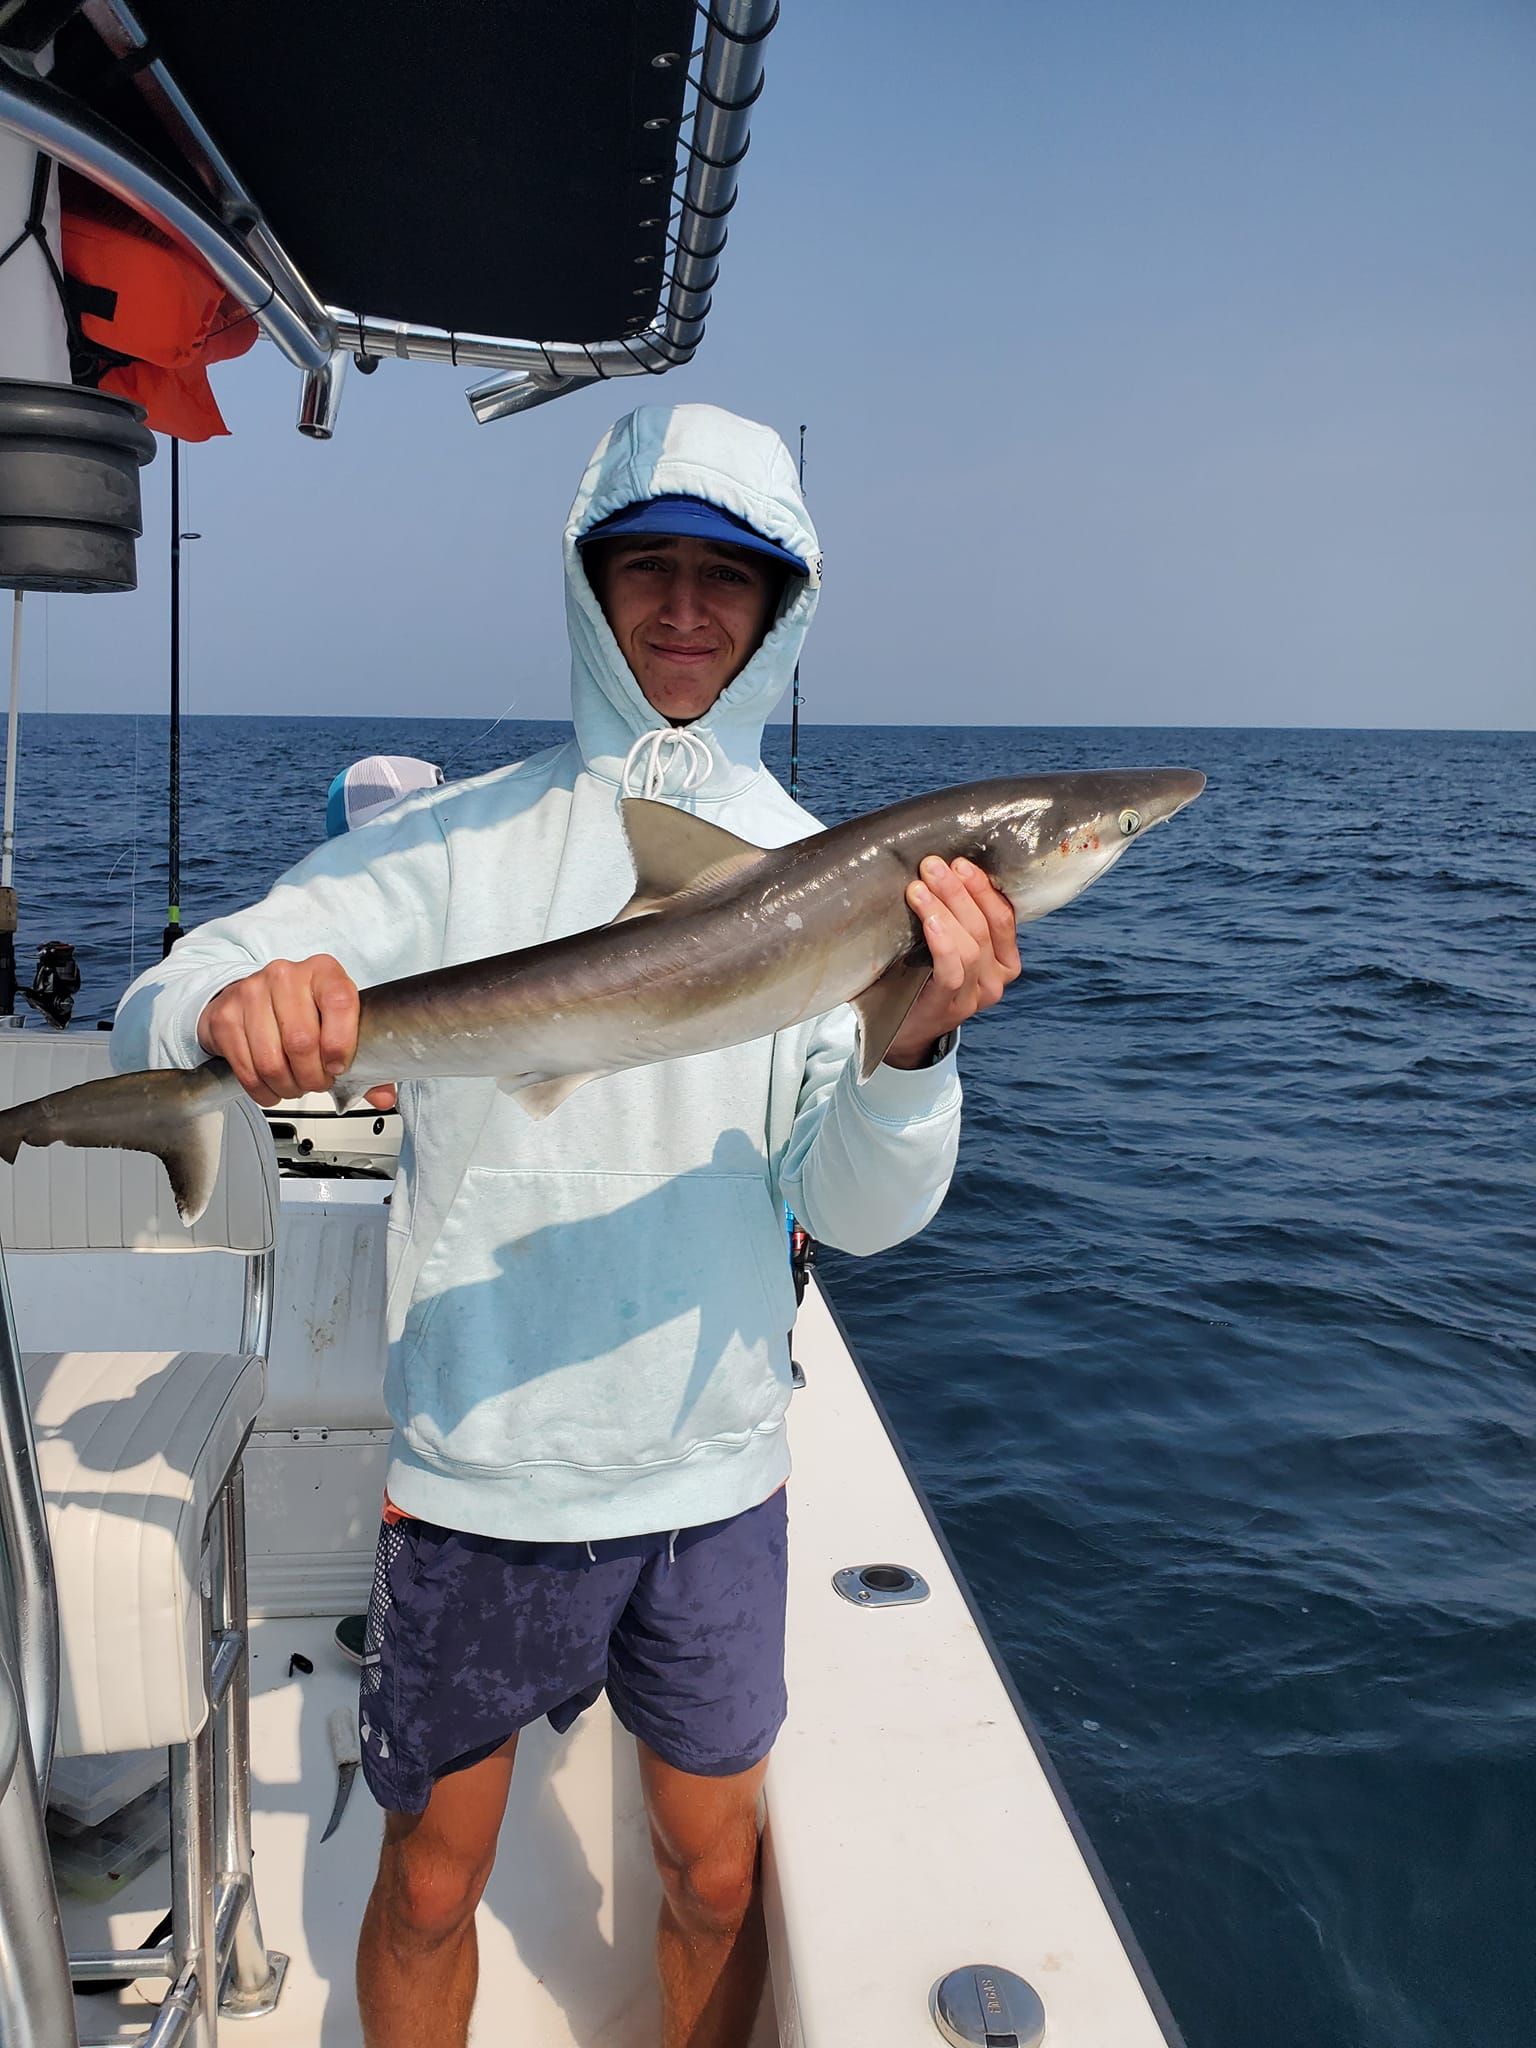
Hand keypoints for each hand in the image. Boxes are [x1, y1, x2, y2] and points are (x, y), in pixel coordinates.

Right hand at [196, 954, 394, 1110]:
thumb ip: (365, 1062)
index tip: (339, 1067)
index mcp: (323, 972)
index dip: (341, 1044)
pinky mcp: (226, 1016)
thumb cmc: (303, 1013)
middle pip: (302, 1041)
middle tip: (316, 1083)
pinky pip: (246, 1068)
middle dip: (312, 1077)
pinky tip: (272, 1086)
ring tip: (295, 1085)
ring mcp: (251, 992)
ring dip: (287, 1086)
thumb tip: (384, 1098)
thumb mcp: (338, 1025)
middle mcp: (286, 975)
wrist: (250, 998)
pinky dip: (262, 1089)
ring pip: (272, 1060)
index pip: (339, 1003)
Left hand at [883, 857, 1020, 1067]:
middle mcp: (997, 979)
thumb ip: (958, 917)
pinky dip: (942, 942)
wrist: (904, 1029)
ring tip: (919, 888)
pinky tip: (929, 921)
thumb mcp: (950, 945)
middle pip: (985, 926)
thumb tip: (943, 866)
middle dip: (959, 891)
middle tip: (932, 866)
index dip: (983, 888)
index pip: (1004, 917)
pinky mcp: (949, 1007)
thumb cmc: (924, 975)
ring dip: (945, 910)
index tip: (959, 863)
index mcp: (1005, 960)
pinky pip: (952, 971)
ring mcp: (976, 996)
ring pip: (970, 946)